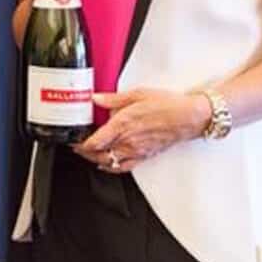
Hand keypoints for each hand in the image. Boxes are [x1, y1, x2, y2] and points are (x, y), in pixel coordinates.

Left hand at [72, 88, 211, 172]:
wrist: (189, 117)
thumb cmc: (166, 104)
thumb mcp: (137, 94)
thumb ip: (113, 99)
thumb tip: (95, 98)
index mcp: (123, 124)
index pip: (95, 141)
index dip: (81, 144)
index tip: (72, 140)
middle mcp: (128, 141)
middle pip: (99, 154)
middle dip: (84, 152)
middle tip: (75, 146)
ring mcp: (137, 151)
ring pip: (110, 162)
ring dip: (95, 159)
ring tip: (86, 154)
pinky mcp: (145, 155)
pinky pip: (124, 167)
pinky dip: (112, 168)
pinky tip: (106, 164)